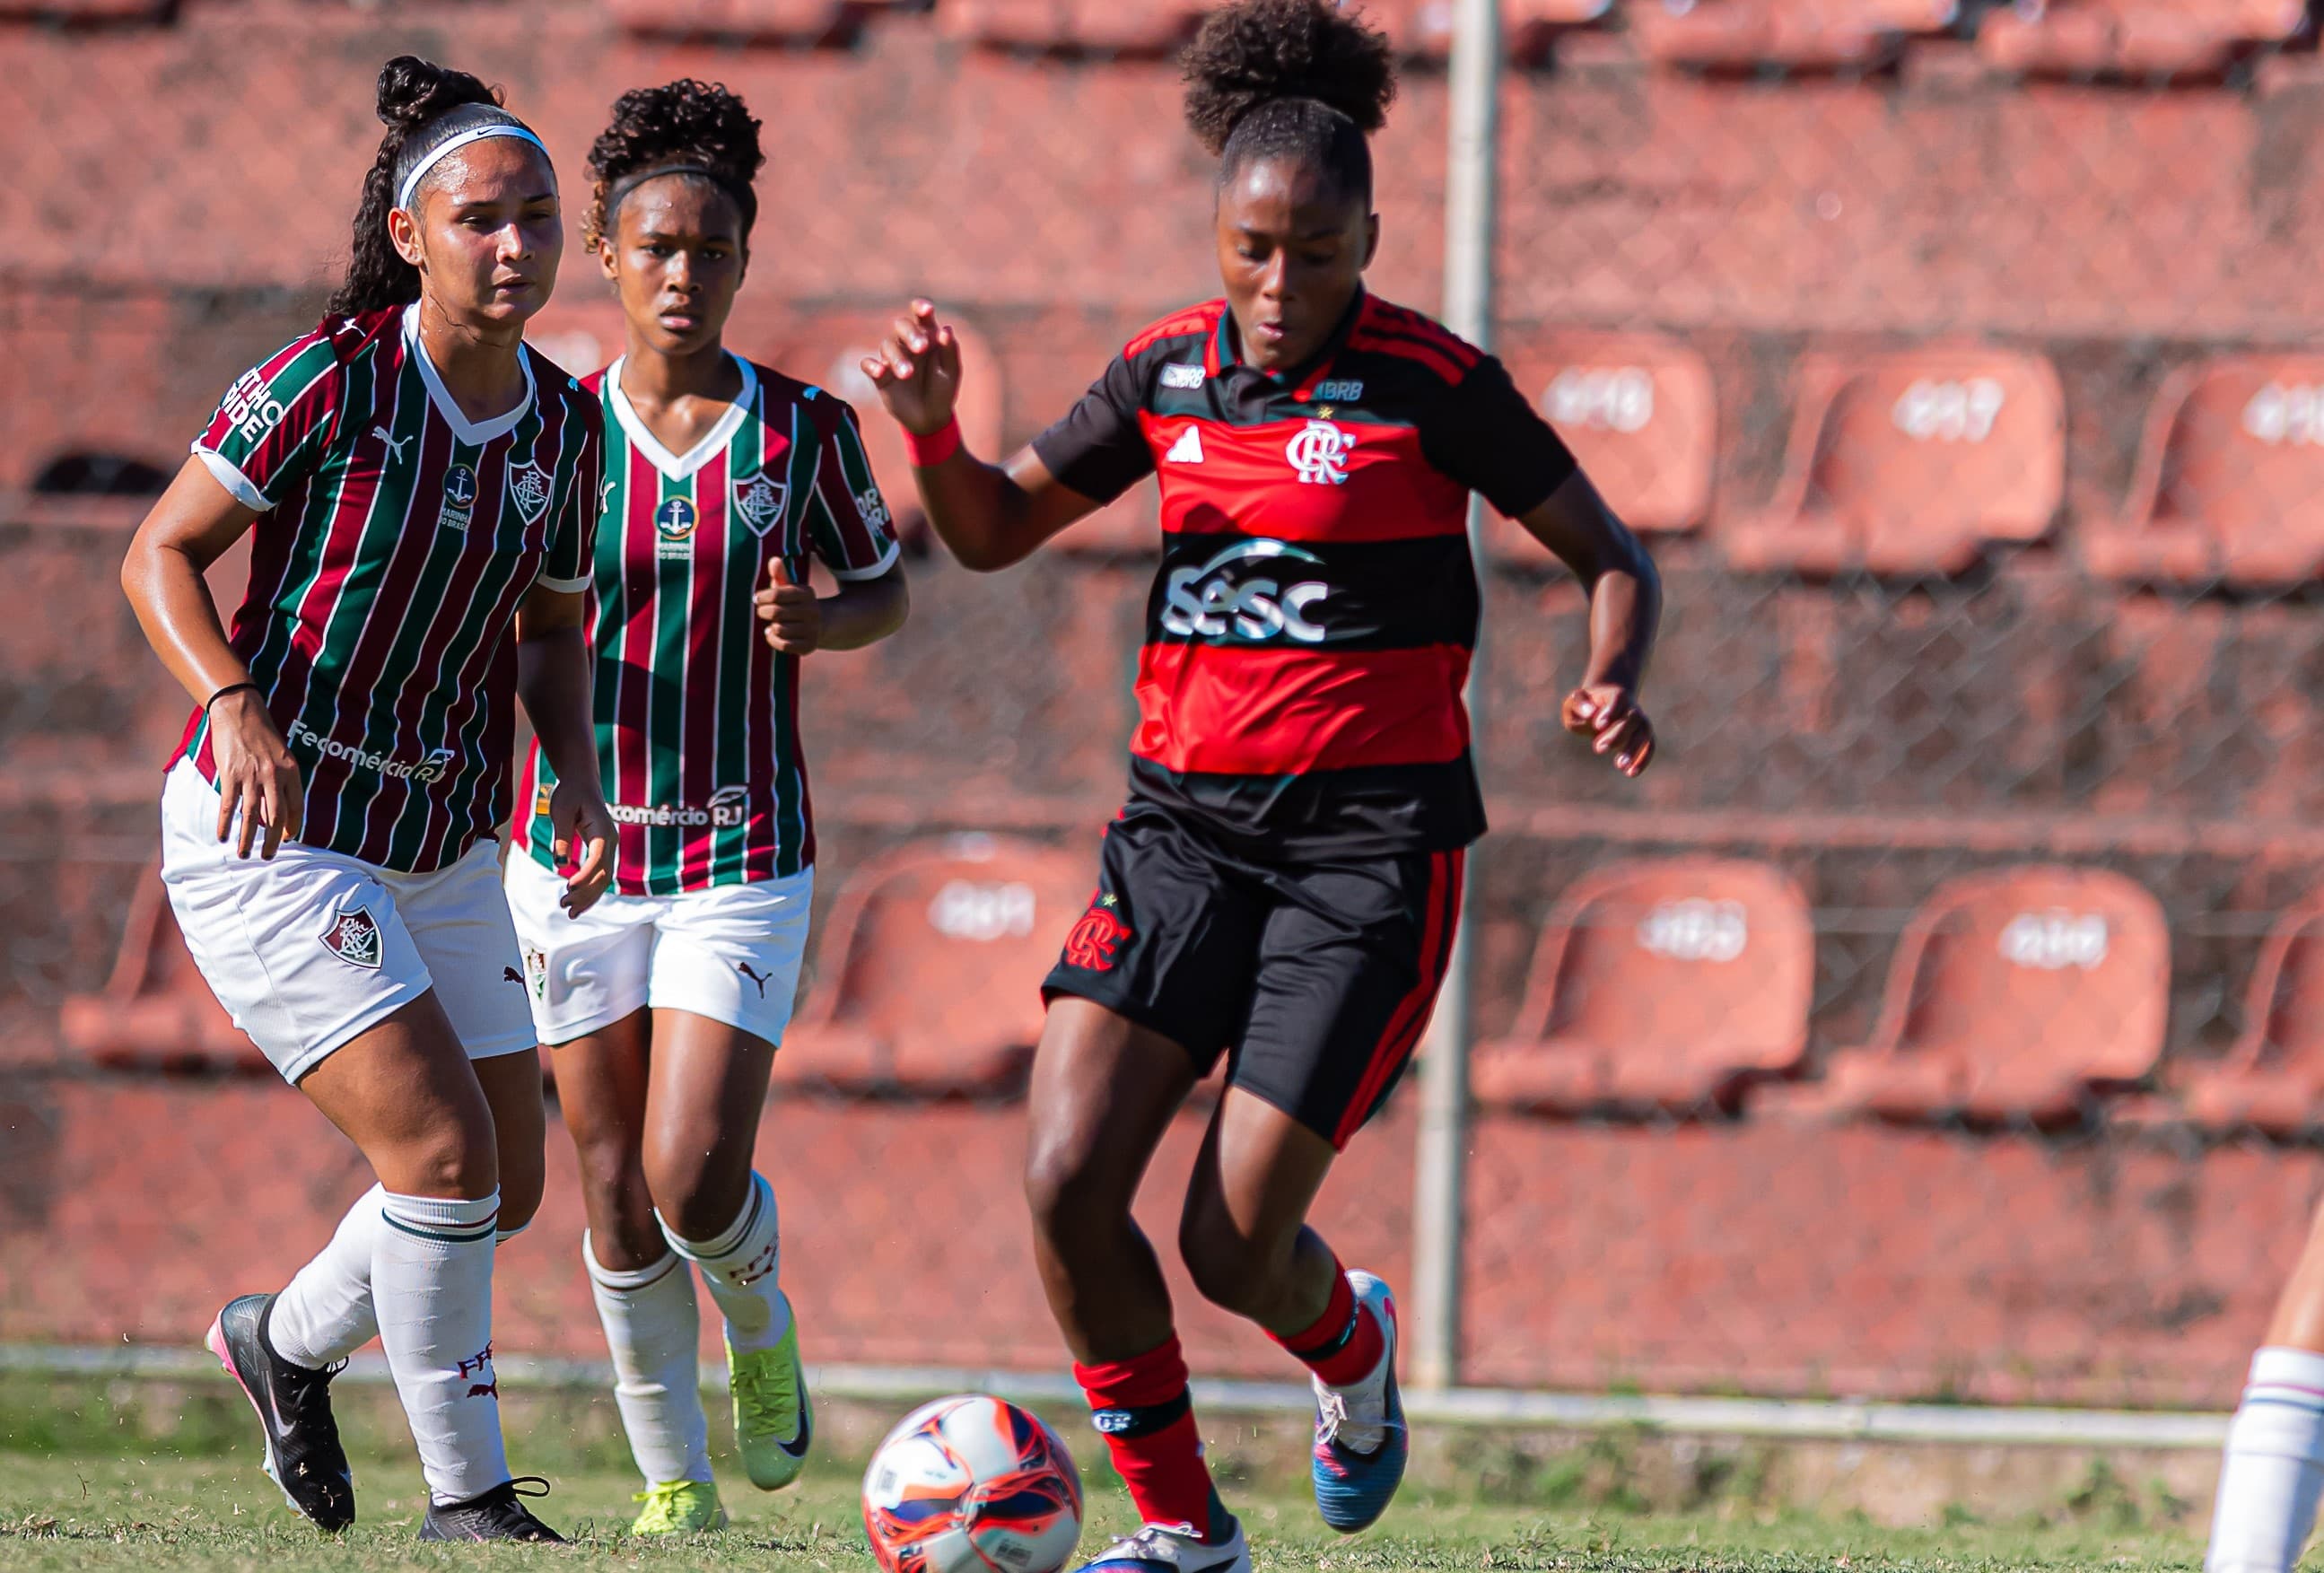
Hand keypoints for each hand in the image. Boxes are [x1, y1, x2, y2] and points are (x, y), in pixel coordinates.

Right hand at [207, 688, 303, 858]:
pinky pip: (229, 805)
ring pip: (253, 816)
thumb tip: (274, 813)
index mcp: (291, 771)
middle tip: (267, 856)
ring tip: (245, 854)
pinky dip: (225, 823)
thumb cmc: (261, 735)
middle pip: (277, 817)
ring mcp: (252, 776)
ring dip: (248, 838)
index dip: (293, 826)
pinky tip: (222, 837)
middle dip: (272, 840)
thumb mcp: (280, 757)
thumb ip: (280, 783)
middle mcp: (274, 776)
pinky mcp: (231, 775)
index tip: (287, 839)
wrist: (239, 712)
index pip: (296, 807)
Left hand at [549, 777, 615, 914]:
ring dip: (588, 897)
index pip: (598, 859)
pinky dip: (590, 891)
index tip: (569, 889)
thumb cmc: (570, 794)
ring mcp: (610, 848)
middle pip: (604, 875)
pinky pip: (600, 875)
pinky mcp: (603, 852)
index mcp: (604, 831)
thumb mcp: (561, 812)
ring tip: (569, 912)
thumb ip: (562, 837)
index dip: (585, 877)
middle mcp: (612, 841)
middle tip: (564, 906)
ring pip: (604, 879)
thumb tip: (561, 864)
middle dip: (586, 893)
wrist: (582, 783)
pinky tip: (577, 904)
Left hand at [755, 557, 822, 653]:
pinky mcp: (809, 646)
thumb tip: (773, 560)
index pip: (777, 594)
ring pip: (779, 629)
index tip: (757, 598)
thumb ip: (780, 574)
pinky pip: (783, 645)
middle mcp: (813, 611)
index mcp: (807, 593)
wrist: (822, 624)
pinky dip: (772, 639)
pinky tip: (772, 633)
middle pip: (776, 613)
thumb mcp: (790, 588)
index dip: (762, 597)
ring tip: (773, 622)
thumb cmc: (797, 603)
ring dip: (771, 626)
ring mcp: (813, 630)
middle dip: (764, 612)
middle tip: (762, 611)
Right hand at [860, 299, 962, 437]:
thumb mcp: (951, 373)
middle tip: (922, 347)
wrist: (929, 419)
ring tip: (908, 374)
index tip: (927, 310)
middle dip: (910, 334)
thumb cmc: (942, 390)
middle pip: (901, 326)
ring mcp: (892, 357)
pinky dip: (872, 366)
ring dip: (897, 358)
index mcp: (928, 336)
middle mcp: (907, 342)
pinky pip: (868, 364)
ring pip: (887, 346)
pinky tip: (880, 372)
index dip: (922, 308)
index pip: (923, 316)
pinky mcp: (879, 374)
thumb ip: (950, 351)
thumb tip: (946, 330)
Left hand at [1562, 683, 1655, 777]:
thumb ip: (1579, 705)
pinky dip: (1643, 759)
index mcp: (1615, 695)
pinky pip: (1649, 746)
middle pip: (1632, 718)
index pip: (1618, 698)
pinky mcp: (1643, 737)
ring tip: (1619, 766)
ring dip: (1633, 749)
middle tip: (1598, 749)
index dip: (1611, 710)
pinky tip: (1630, 773)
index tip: (1598, 725)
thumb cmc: (1584, 705)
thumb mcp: (1574, 702)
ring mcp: (1640, 722)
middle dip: (1617, 734)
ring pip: (1644, 733)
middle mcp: (1631, 707)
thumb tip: (1589, 714)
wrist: (1600, 706)